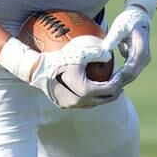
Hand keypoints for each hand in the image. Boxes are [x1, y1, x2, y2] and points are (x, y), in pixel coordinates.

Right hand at [0, 36, 119, 108]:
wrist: (36, 68)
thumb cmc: (57, 57)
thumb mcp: (78, 52)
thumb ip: (95, 53)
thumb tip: (109, 54)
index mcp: (80, 89)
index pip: (105, 90)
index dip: (116, 84)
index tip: (120, 75)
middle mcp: (75, 100)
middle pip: (101, 100)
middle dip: (113, 93)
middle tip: (120, 84)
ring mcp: (69, 105)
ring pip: (93, 104)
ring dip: (103, 97)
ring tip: (111, 88)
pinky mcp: (64, 105)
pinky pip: (83, 104)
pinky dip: (92, 98)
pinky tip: (96, 90)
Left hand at [100, 0, 156, 87]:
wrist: (139, 17)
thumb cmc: (128, 20)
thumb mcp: (119, 27)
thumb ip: (113, 38)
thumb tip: (105, 50)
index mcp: (141, 51)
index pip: (130, 70)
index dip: (119, 78)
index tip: (107, 84)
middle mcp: (144, 58)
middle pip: (131, 75)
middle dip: (118, 83)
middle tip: (104, 90)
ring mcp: (143, 60)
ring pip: (131, 75)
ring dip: (119, 81)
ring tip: (105, 88)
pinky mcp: (138, 60)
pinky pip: (130, 71)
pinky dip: (120, 76)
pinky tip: (108, 79)